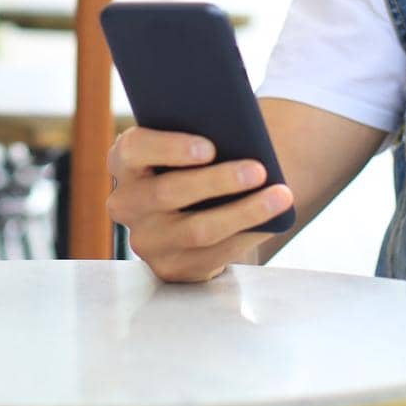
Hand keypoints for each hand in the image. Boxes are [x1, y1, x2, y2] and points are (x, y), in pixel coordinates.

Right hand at [106, 126, 292, 282]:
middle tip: (259, 169)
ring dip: (244, 211)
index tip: (210, 147)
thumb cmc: (195, 162)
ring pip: (197, 229)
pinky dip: (247, 235)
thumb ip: (201, 136)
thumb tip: (242, 137)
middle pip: (169, 192)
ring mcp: (146, 240)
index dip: (170, 148)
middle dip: (219, 180)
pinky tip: (272, 222)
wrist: (195, 207)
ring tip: (280, 195)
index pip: (134, 150)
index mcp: (125, 161)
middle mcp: (126, 203)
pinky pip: (213, 255)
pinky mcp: (170, 268)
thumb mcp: (189, 144)